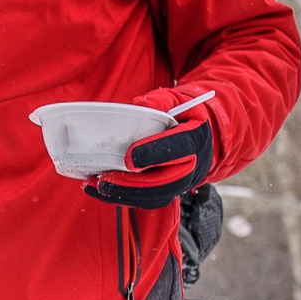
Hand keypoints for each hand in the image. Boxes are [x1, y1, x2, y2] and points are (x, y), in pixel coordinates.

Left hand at [85, 90, 216, 208]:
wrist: (201, 134)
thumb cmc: (185, 114)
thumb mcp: (178, 100)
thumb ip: (161, 100)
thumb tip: (141, 103)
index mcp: (196, 137)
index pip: (180, 149)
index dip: (154, 153)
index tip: (128, 157)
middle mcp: (194, 164)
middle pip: (166, 181)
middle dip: (133, 184)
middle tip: (105, 179)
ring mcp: (184, 181)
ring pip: (157, 196)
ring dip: (126, 195)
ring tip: (99, 186)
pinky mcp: (171, 190)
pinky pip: (150, 199)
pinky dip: (126, 198)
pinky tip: (104, 190)